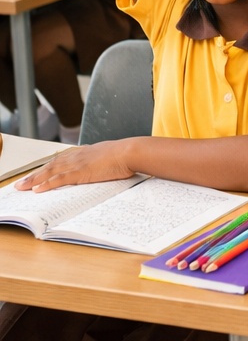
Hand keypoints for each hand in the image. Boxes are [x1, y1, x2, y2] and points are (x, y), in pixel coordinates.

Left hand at [15, 140, 136, 192]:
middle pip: (52, 165)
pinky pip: (59, 179)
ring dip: (34, 180)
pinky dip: (46, 184)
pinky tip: (37, 189)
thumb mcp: (113, 157)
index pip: (62, 159)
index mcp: (87, 152)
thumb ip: (104, 161)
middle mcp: (79, 155)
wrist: (131, 152)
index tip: (40, 172)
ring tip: (22, 187)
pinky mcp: (80, 171)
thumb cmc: (127, 155)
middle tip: (22, 182)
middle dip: (36, 174)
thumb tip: (106, 167)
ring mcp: (78, 163)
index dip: (49, 166)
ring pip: (50, 171)